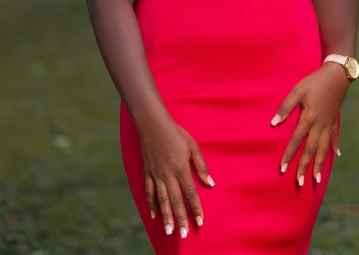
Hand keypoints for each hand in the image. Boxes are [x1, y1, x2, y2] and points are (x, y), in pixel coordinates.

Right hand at [139, 110, 214, 238]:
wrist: (153, 125)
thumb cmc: (176, 134)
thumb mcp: (193, 146)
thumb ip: (201, 165)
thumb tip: (210, 183)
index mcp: (181, 168)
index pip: (190, 193)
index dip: (196, 209)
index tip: (200, 222)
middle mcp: (168, 175)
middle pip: (175, 201)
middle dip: (180, 218)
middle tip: (183, 234)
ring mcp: (156, 175)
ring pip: (162, 200)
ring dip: (166, 216)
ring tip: (169, 230)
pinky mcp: (148, 173)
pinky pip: (149, 192)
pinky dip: (151, 204)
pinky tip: (154, 215)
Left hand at [270, 62, 349, 184]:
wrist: (336, 75)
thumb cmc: (314, 82)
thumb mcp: (297, 91)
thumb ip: (286, 107)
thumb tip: (273, 123)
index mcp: (308, 118)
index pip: (296, 141)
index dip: (289, 155)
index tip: (283, 169)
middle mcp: (319, 125)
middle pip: (311, 150)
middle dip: (304, 167)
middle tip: (299, 183)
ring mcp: (328, 124)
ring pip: (323, 148)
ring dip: (320, 164)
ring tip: (317, 179)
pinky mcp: (334, 119)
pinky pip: (334, 136)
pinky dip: (335, 146)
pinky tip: (336, 155)